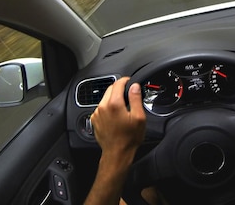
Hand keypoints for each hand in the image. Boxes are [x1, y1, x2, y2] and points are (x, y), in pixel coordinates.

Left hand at [84, 77, 145, 204]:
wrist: (117, 154)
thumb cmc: (129, 138)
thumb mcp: (139, 117)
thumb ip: (136, 99)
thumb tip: (134, 86)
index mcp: (114, 104)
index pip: (118, 83)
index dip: (125, 80)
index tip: (130, 81)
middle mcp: (103, 107)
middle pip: (110, 89)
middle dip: (119, 88)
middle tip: (129, 93)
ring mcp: (97, 113)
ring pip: (105, 98)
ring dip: (113, 98)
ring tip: (123, 106)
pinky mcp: (95, 120)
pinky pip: (101, 107)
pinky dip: (108, 107)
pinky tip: (116, 115)